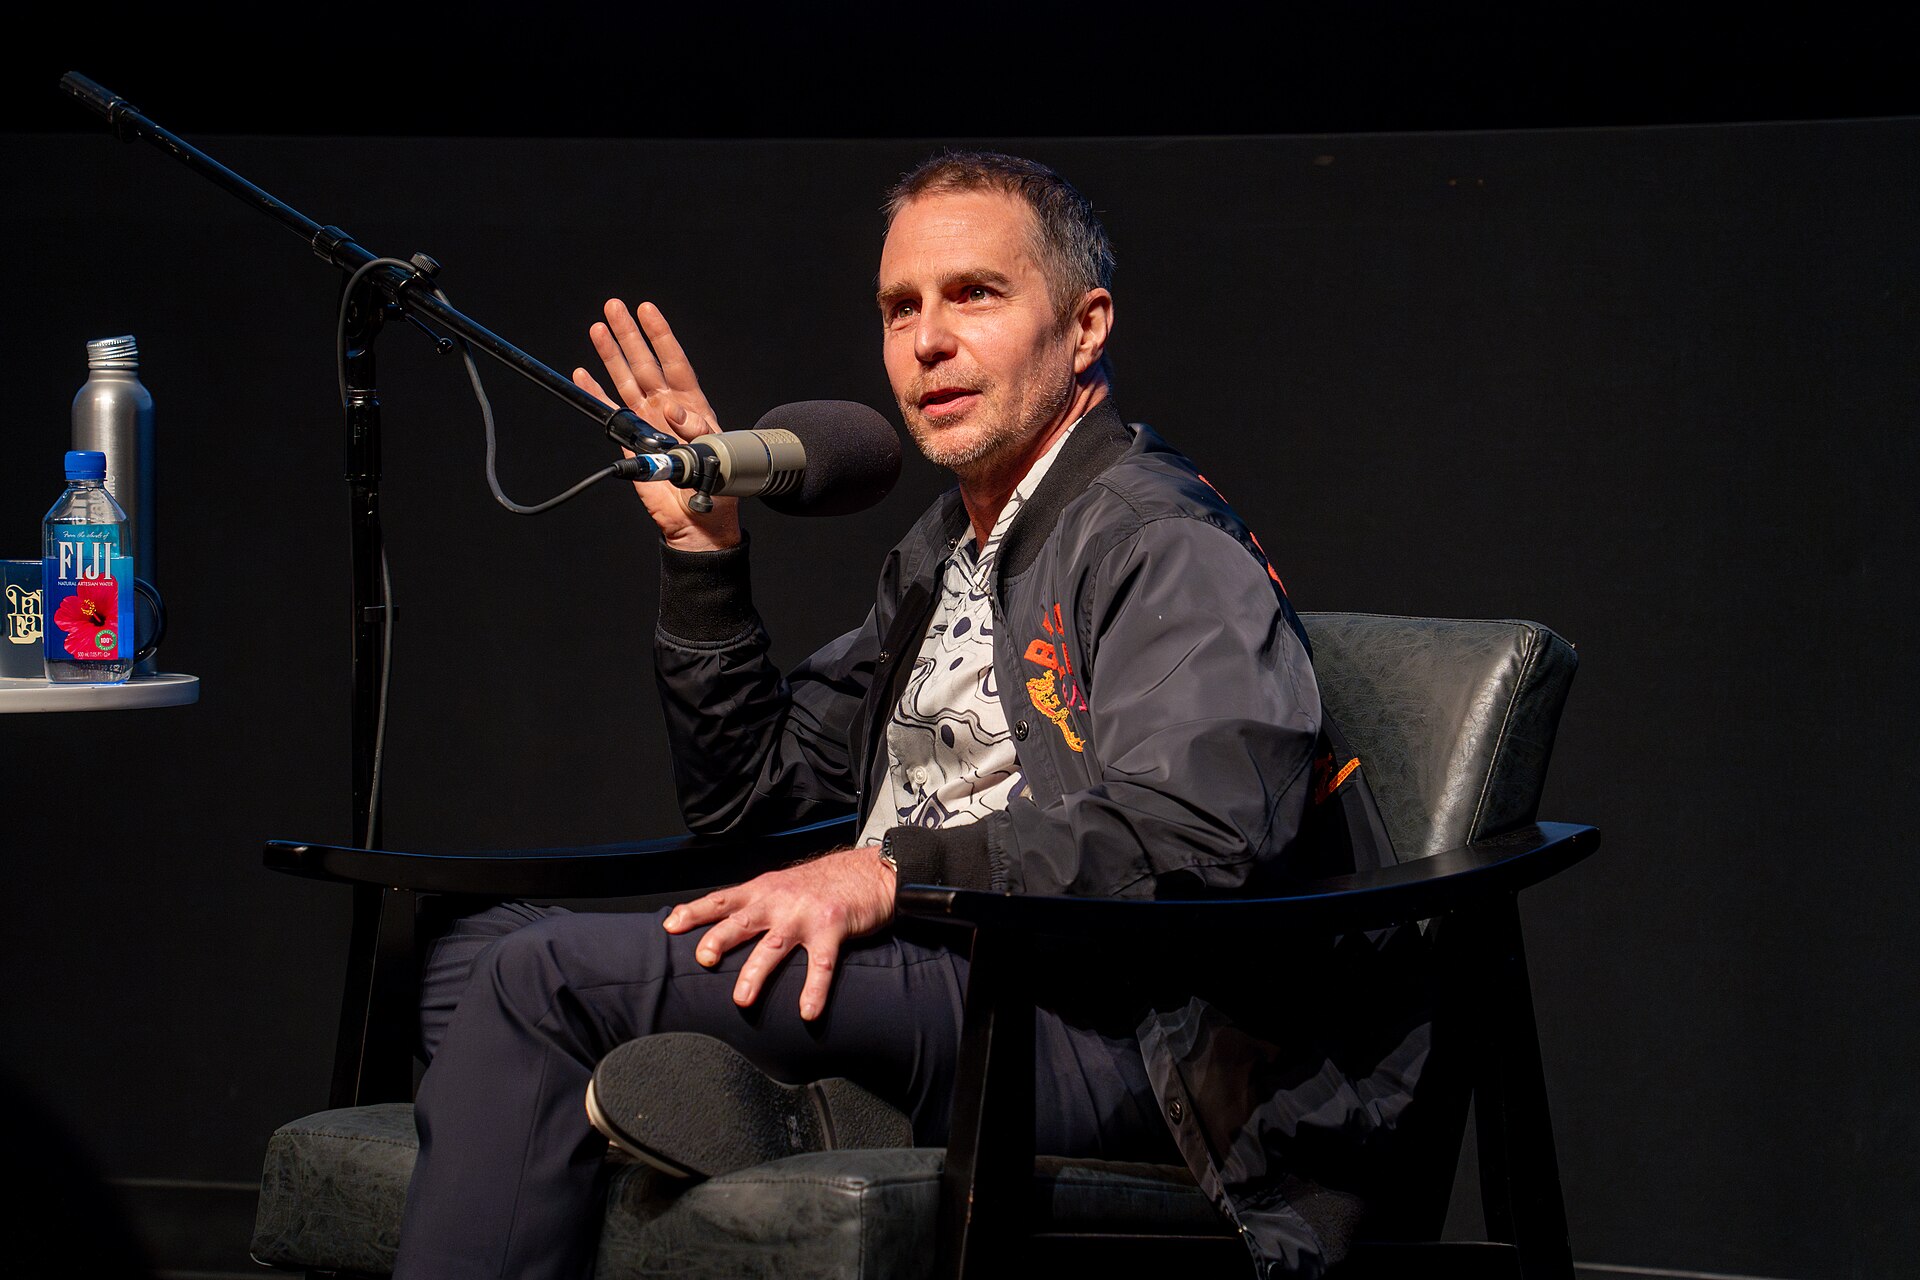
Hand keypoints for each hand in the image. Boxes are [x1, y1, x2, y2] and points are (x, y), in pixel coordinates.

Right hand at [572, 299, 741, 551]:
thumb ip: (698, 430)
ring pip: (624, 381)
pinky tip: (583, 374)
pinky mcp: (631, 443)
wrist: (700, 521)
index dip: (660, 336)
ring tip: (597, 327)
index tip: (647, 309)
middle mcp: (667, 409)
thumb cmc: (719, 488)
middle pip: (644, 364)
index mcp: (693, 407)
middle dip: (629, 334)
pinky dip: (595, 393)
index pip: (674, 362)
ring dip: (610, 355)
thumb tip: (673, 409)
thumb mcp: (719, 454)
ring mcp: (647, 423)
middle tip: (613, 306)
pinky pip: (610, 413)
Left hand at [663, 847, 896, 1019]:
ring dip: (756, 973)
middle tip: (702, 960)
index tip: (669, 926)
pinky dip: (814, 990)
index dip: (695, 912)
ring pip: (774, 946)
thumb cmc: (821, 885)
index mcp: (763, 891)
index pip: (722, 899)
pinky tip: (807, 1012)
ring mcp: (805, 916)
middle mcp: (779, 901)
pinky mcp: (833, 929)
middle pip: (742, 921)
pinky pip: (821, 965)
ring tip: (741, 1000)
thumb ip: (755, 904)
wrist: (869, 872)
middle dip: (719, 939)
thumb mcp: (782, 886)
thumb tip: (720, 927)